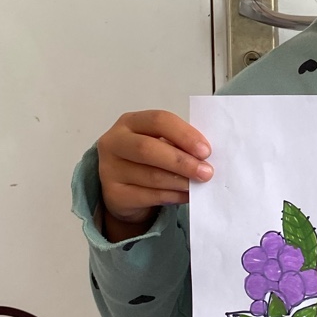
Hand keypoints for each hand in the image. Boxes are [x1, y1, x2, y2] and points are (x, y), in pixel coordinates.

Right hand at [96, 110, 211, 232]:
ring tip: (198, 185)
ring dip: (180, 182)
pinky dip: (173, 196)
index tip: (206, 151)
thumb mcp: (160, 144)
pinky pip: (149, 196)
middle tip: (206, 172)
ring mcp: (110, 169)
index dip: (184, 134)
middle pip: (148, 149)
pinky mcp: (114, 194)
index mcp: (130, 122)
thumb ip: (178, 145)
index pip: (158, 120)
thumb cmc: (147, 160)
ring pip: (151, 176)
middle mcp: (114, 142)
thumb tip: (204, 158)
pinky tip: (186, 196)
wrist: (122, 189)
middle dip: (181, 161)